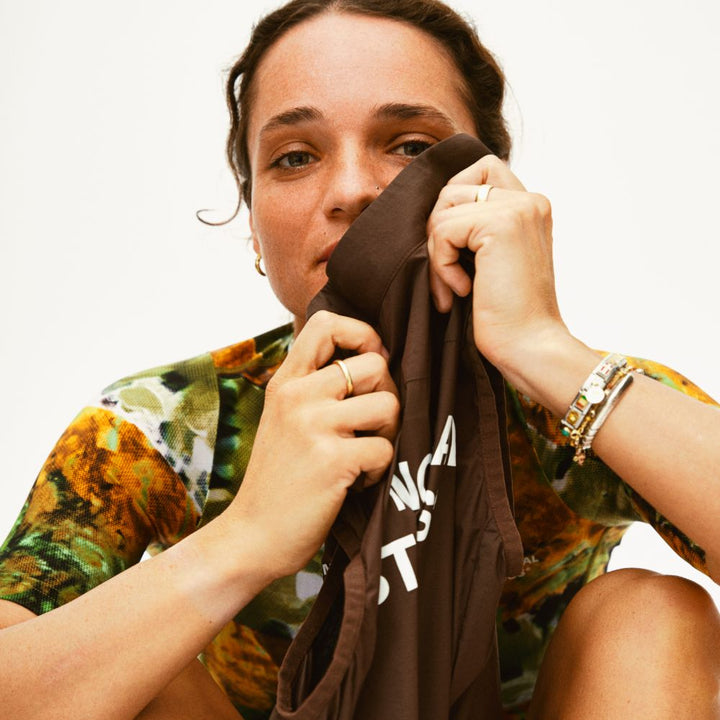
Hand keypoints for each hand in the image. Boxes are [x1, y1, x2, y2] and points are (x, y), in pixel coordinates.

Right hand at [226, 311, 399, 579]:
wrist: (253, 536)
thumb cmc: (278, 478)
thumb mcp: (283, 418)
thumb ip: (316, 386)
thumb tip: (376, 359)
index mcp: (286, 381)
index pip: (327, 322)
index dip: (362, 335)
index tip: (369, 365)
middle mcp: (297, 395)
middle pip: (376, 364)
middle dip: (386, 396)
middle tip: (370, 427)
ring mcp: (313, 426)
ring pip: (389, 404)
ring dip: (388, 434)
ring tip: (363, 455)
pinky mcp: (333, 460)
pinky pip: (386, 448)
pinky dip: (379, 470)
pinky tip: (355, 481)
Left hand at [426, 155, 566, 379]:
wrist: (528, 347)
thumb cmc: (507, 314)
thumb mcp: (491, 261)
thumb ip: (476, 228)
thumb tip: (434, 210)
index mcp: (531, 207)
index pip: (480, 172)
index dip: (454, 205)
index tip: (456, 249)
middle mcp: (530, 200)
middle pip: (454, 188)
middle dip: (439, 232)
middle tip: (447, 274)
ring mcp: (518, 209)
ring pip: (444, 209)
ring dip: (438, 253)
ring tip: (455, 288)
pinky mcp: (501, 224)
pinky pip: (443, 230)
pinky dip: (441, 265)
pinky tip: (463, 291)